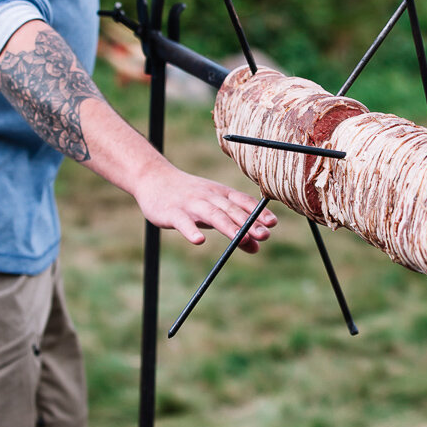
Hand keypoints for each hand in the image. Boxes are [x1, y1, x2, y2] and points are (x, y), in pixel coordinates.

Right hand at [131, 162, 276, 249]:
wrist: (154, 179)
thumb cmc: (189, 197)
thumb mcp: (213, 211)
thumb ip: (234, 228)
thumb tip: (257, 247)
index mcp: (220, 194)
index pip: (243, 202)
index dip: (258, 212)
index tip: (273, 224)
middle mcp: (209, 197)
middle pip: (231, 210)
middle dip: (249, 223)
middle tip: (265, 236)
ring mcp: (191, 204)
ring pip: (212, 215)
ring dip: (228, 227)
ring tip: (241, 239)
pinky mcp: (173, 212)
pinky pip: (184, 222)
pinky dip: (191, 230)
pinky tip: (199, 240)